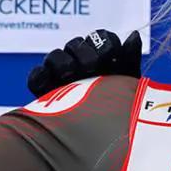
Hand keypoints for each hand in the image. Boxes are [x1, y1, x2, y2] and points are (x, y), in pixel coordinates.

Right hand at [26, 28, 142, 96]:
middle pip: (75, 44)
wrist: (102, 136)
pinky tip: (51, 84)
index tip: (110, 55)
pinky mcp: (42, 88)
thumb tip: (134, 35)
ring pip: (55, 56)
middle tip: (92, 67)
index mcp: (100, 56)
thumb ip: (130, 58)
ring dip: (64, 63)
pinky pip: (36, 76)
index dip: (104, 43)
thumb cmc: (117, 107)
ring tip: (72, 77)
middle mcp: (78, 61)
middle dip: (85, 53)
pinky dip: (41, 76)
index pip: (99, 38)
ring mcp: (58, 74)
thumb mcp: (127, 83)